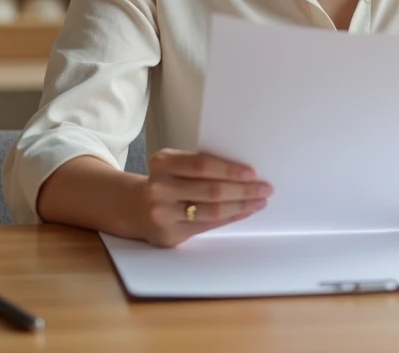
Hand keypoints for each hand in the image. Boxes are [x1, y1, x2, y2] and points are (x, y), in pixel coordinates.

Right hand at [138, 149, 271, 247]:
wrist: (133, 207)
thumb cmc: (165, 181)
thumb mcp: (174, 164)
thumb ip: (199, 165)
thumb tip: (244, 171)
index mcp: (163, 163)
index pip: (202, 165)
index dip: (230, 170)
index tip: (252, 173)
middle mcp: (160, 188)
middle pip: (211, 190)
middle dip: (243, 190)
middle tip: (265, 188)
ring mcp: (163, 214)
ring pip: (212, 211)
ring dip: (241, 206)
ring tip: (260, 201)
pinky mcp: (170, 235)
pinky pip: (208, 225)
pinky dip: (230, 217)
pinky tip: (244, 211)